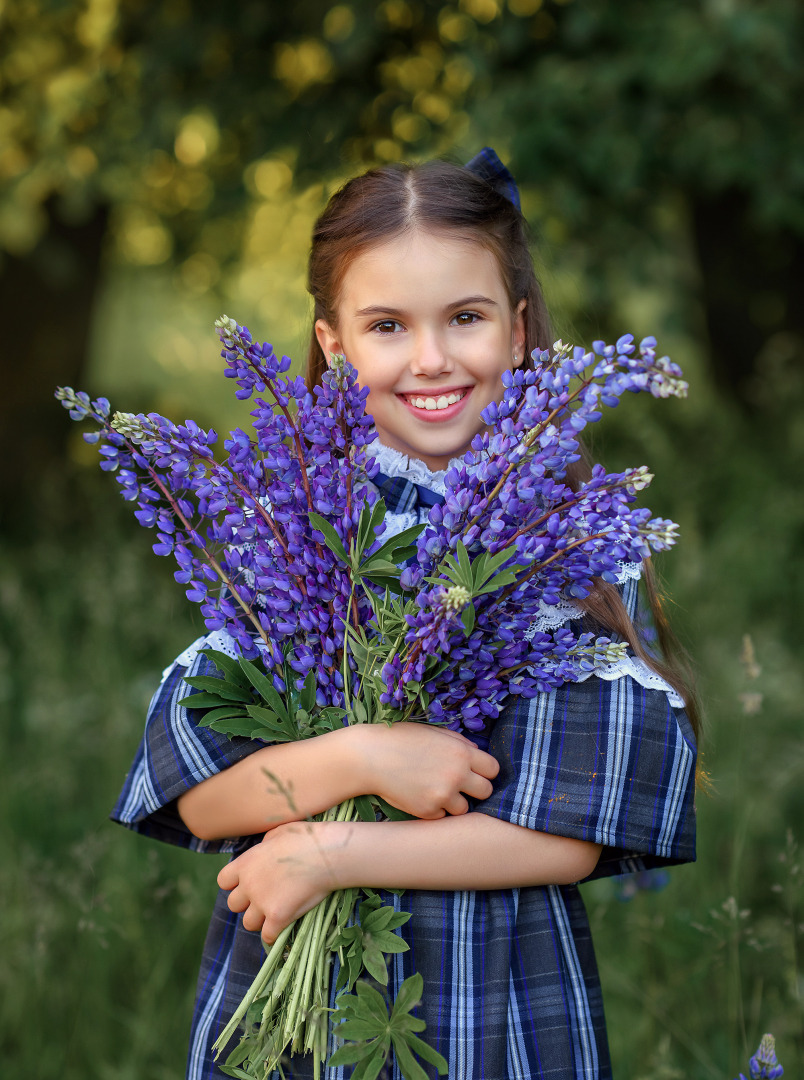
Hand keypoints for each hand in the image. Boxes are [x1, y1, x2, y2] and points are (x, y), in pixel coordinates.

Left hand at [218, 822, 336, 943]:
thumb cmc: (306, 838)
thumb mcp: (278, 832)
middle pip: (233, 905)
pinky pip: (268, 935)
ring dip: (260, 920)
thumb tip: (263, 851)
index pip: (223, 881)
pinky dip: (274, 934)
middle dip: (247, 903)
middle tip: (264, 899)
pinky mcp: (278, 916)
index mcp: (246, 863)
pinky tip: (284, 925)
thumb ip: (264, 846)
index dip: (235, 884)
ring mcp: (262, 902)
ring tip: (275, 913)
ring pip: (248, 923)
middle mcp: (249, 884)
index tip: (248, 884)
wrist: (327, 854)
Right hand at [353, 722, 498, 818]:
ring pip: (464, 808)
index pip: (493, 769)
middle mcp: (457, 775)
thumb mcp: (435, 733)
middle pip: (486, 791)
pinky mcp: (428, 811)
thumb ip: (460, 744)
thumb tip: (478, 756)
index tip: (474, 772)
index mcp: (461, 753)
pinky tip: (419, 795)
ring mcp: (443, 795)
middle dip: (474, 788)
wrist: (370, 756)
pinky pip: (442, 815)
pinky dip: (434, 809)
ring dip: (454, 801)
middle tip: (457, 784)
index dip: (484, 771)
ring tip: (434, 788)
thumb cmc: (402, 740)